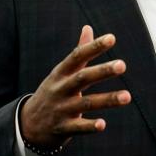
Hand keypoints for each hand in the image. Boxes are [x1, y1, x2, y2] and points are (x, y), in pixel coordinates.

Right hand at [20, 25, 130, 149]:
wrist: (28, 125)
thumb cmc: (53, 93)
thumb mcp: (61, 72)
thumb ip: (78, 52)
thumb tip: (88, 27)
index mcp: (60, 73)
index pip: (77, 56)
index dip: (94, 47)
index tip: (112, 38)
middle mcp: (60, 89)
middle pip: (82, 78)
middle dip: (102, 71)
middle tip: (122, 65)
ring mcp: (61, 109)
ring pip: (86, 103)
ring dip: (107, 99)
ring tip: (127, 96)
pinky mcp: (63, 128)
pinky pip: (78, 127)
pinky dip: (90, 126)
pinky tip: (103, 124)